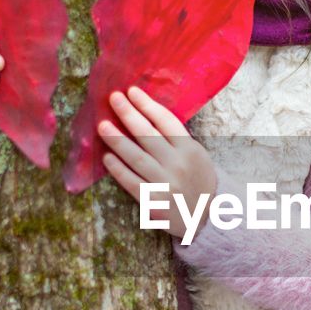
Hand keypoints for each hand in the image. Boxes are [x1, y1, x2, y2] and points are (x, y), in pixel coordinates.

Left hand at [98, 86, 217, 240]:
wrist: (208, 218)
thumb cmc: (199, 181)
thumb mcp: (197, 155)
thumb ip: (176, 139)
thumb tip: (146, 114)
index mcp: (190, 149)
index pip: (165, 121)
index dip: (147, 105)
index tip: (132, 91)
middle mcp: (178, 164)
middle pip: (148, 135)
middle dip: (129, 114)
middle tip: (113, 98)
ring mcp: (165, 183)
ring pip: (136, 157)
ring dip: (117, 140)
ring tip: (103, 125)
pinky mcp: (154, 201)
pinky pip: (132, 182)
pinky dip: (118, 169)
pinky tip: (107, 157)